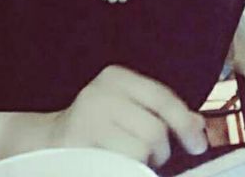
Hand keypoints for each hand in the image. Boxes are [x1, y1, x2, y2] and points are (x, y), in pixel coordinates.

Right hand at [51, 65, 207, 166]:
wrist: (46, 145)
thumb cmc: (97, 129)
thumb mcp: (130, 110)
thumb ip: (164, 114)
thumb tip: (198, 126)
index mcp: (117, 77)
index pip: (162, 97)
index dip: (185, 123)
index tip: (198, 143)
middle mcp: (101, 92)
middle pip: (155, 129)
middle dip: (160, 151)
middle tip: (150, 157)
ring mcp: (87, 117)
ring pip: (141, 149)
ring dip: (143, 164)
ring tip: (128, 160)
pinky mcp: (78, 144)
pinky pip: (121, 163)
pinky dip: (127, 169)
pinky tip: (116, 164)